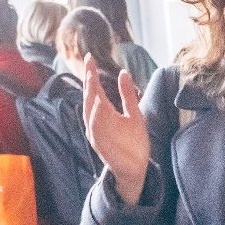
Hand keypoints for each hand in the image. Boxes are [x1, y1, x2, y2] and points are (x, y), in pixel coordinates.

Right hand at [83, 64, 150, 206]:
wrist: (136, 168)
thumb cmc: (133, 142)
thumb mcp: (134, 114)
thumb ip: (127, 95)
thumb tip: (123, 72)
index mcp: (104, 112)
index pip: (95, 89)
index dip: (91, 73)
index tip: (90, 57)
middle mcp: (97, 121)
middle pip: (89, 97)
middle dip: (88, 80)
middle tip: (89, 62)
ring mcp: (97, 133)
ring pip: (89, 112)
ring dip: (90, 96)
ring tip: (91, 78)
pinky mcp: (100, 144)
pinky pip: (96, 129)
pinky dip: (96, 118)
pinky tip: (99, 105)